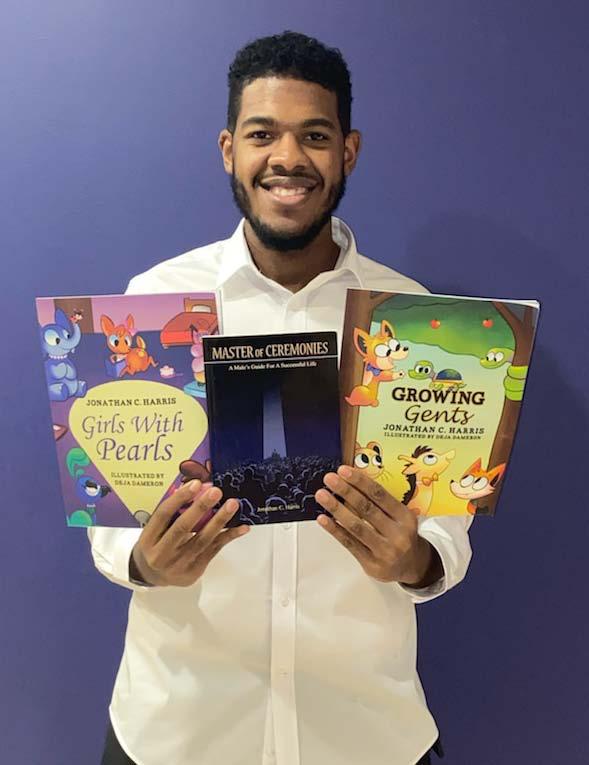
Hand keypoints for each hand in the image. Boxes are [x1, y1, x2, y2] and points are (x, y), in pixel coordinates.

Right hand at [130, 480, 248, 586]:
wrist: (153, 575)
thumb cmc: (156, 544)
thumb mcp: (155, 529)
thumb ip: (172, 513)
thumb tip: (198, 488)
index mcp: (148, 539)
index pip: (163, 515)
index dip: (179, 498)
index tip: (196, 484)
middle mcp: (161, 553)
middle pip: (183, 528)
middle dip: (200, 508)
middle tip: (215, 491)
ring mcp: (179, 564)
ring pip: (202, 540)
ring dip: (219, 520)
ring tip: (232, 504)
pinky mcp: (194, 570)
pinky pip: (214, 550)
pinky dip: (229, 536)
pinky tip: (242, 527)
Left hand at [314, 466, 442, 585]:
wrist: (413, 566)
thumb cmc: (401, 536)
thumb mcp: (399, 517)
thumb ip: (380, 503)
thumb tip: (351, 483)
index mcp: (405, 517)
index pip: (380, 495)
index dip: (360, 481)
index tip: (344, 471)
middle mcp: (397, 534)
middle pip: (367, 509)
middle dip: (346, 491)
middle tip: (330, 479)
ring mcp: (385, 550)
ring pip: (356, 526)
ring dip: (336, 509)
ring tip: (322, 496)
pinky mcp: (372, 564)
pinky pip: (349, 543)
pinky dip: (335, 530)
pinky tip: (324, 519)